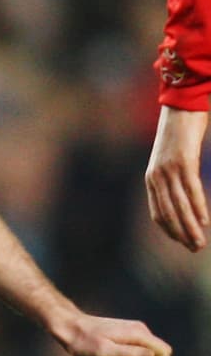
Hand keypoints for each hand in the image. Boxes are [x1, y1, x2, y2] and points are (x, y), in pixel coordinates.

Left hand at [54, 311, 171, 355]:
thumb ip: (130, 353)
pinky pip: (140, 351)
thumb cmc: (85, 342)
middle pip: (160, 353)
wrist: (70, 328)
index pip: (165, 352)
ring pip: (150, 353)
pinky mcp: (127, 336)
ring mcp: (134, 332)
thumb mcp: (105, 351)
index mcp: (138, 334)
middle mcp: (140, 331)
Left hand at [146, 106, 209, 251]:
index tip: (182, 242)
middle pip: (168, 213)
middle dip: (181, 234)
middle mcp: (157, 176)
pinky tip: (204, 222)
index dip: (170, 230)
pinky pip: (191, 190)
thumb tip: (184, 198)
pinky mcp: (183, 161)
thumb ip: (174, 179)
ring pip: (179, 206)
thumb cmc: (179, 135)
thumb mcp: (172, 160)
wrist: (181, 107)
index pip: (158, 213)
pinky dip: (198, 208)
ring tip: (200, 242)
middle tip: (194, 249)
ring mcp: (169, 169)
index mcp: (152, 179)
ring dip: (190, 227)